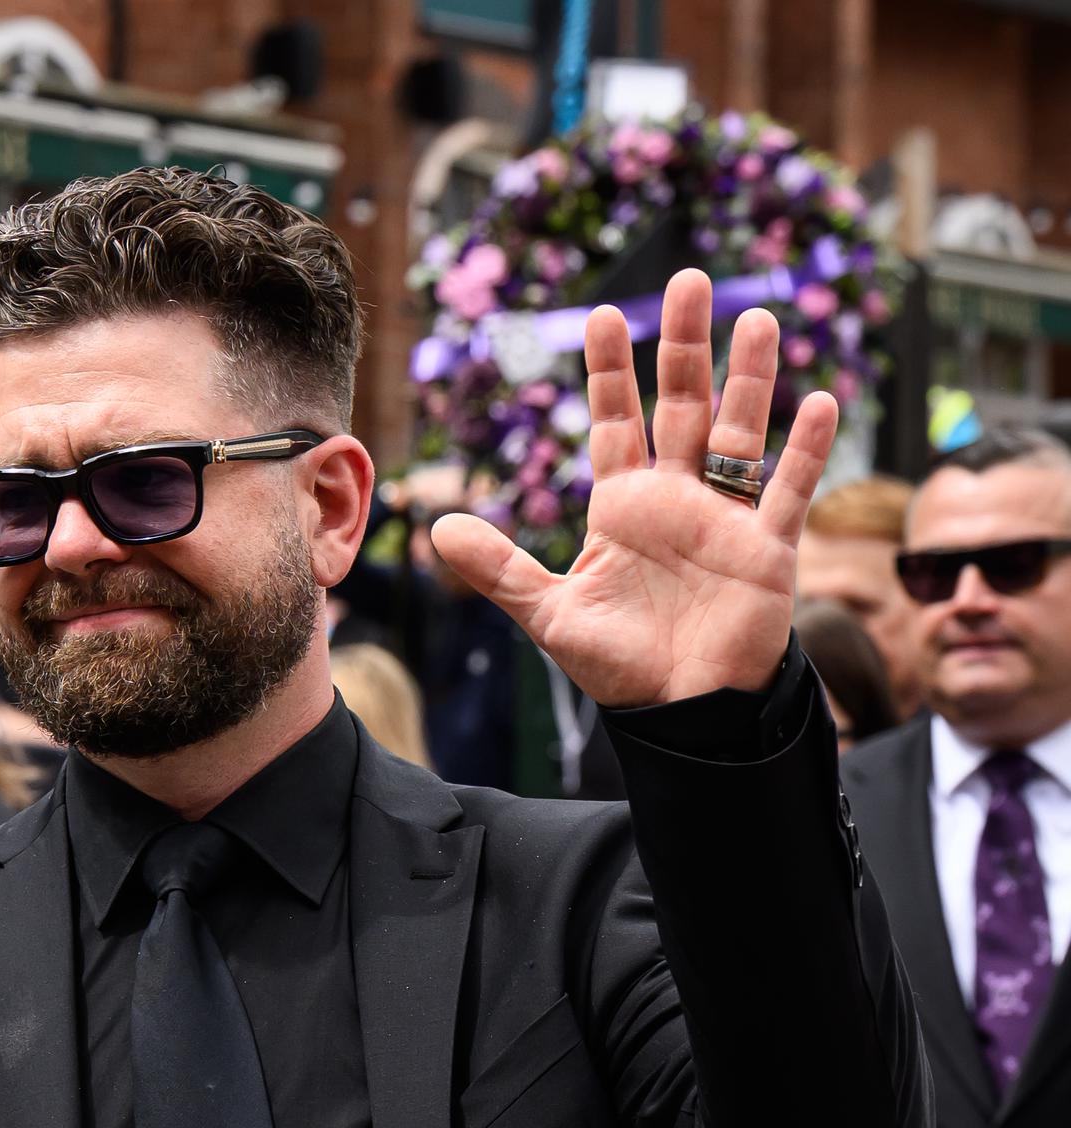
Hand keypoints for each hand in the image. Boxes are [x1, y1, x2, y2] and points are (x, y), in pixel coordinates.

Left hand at [429, 269, 838, 707]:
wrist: (682, 715)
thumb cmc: (621, 666)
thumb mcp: (551, 614)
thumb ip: (499, 570)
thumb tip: (438, 526)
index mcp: (624, 508)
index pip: (616, 424)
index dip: (610, 373)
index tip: (605, 315)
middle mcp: (677, 501)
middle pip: (682, 408)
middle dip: (683, 347)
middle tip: (688, 280)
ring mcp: (725, 520)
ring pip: (739, 434)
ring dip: (749, 380)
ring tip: (755, 320)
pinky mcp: (767, 550)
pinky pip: (789, 492)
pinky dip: (806, 452)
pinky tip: (822, 403)